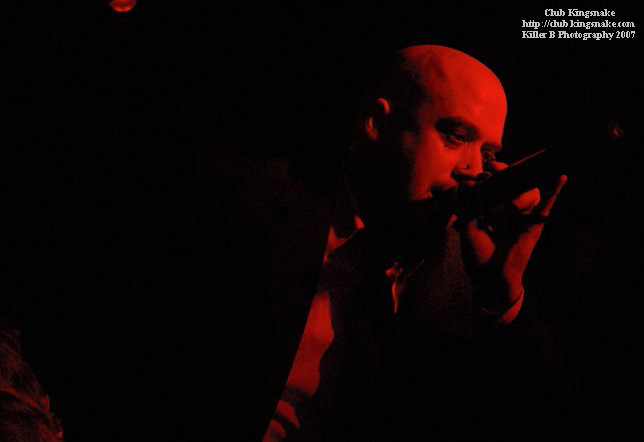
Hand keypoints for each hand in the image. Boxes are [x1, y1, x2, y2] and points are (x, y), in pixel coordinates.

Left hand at [456, 160, 567, 310]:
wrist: (489, 278)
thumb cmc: (478, 255)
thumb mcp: (469, 227)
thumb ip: (471, 206)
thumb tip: (474, 186)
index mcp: (491, 210)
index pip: (494, 185)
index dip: (490, 174)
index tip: (483, 169)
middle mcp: (507, 211)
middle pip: (511, 185)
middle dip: (503, 174)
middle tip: (493, 169)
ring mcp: (522, 217)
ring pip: (526, 193)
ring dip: (518, 190)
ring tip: (509, 194)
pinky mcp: (534, 226)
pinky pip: (546, 207)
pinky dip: (555, 192)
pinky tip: (562, 177)